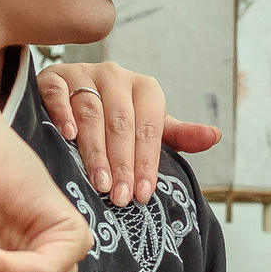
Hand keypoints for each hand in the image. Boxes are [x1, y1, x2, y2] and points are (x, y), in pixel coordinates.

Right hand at [37, 61, 221, 207]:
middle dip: (122, 163)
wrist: (74, 95)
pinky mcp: (55, 76)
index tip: (143, 194)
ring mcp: (83, 74)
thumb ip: (179, 135)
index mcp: (144, 87)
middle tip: (121, 197)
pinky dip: (63, 112)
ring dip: (96, 150)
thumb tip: (215, 136)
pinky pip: (58, 92)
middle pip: (121, 122)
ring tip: (99, 182)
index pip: (149, 126)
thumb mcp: (149, 128)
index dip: (147, 161)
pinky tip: (67, 136)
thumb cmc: (117, 119)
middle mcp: (115, 76)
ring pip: (91, 112)